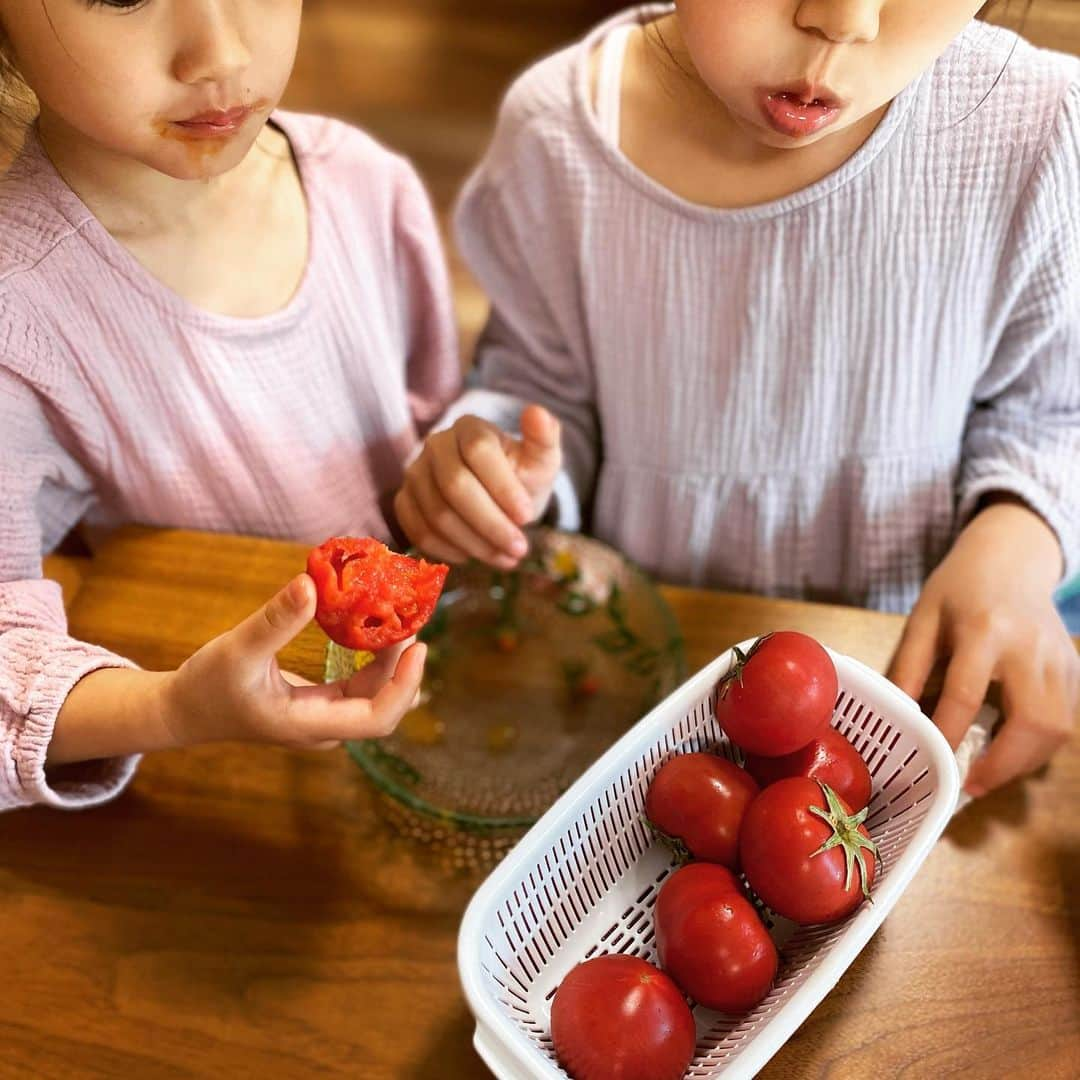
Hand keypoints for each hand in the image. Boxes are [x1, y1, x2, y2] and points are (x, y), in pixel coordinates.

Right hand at [162, 574, 425, 750]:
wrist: (185, 710)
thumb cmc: (207, 685)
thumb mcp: (237, 650)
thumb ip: (275, 621)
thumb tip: (311, 584)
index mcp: (308, 725)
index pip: (376, 718)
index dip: (404, 685)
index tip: (418, 646)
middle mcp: (324, 727)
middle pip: (384, 706)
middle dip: (405, 667)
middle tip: (412, 620)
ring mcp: (324, 716)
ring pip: (375, 693)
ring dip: (391, 658)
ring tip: (398, 615)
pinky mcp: (320, 703)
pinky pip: (360, 684)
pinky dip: (373, 657)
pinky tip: (375, 626)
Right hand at [394, 404, 560, 567]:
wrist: (498, 497)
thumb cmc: (521, 476)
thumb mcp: (541, 460)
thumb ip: (544, 437)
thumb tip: (538, 412)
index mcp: (469, 427)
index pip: (477, 450)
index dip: (503, 487)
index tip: (528, 517)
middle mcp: (435, 445)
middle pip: (454, 485)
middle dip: (490, 523)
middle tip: (519, 549)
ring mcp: (415, 474)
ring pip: (437, 514)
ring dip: (474, 544)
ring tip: (505, 557)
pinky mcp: (405, 501)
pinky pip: (418, 530)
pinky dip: (448, 550)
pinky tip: (473, 556)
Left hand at [888, 500, 1077, 797]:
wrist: (1011, 557)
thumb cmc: (959, 588)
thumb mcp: (923, 618)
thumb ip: (908, 666)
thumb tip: (896, 716)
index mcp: (984, 629)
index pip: (967, 694)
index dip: (948, 734)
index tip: (933, 764)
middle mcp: (1030, 646)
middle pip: (1033, 720)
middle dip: (1004, 764)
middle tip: (971, 785)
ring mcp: (1060, 659)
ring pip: (1058, 729)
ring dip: (1025, 762)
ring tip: (988, 773)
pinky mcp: (1075, 669)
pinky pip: (1065, 720)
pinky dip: (1040, 745)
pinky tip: (1010, 750)